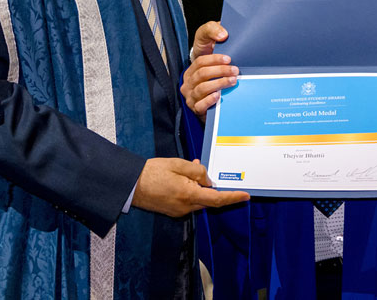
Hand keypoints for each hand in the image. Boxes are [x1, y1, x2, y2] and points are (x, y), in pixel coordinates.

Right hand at [132, 158, 249, 216]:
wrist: (130, 185)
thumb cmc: (152, 172)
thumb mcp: (177, 164)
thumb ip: (197, 171)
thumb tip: (208, 180)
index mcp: (189, 195)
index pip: (217, 199)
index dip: (233, 198)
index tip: (246, 196)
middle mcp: (186, 207)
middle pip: (208, 199)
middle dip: (210, 186)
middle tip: (201, 169)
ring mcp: (178, 211)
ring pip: (198, 200)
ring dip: (198, 187)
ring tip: (188, 169)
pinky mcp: (172, 211)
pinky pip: (188, 201)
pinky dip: (190, 191)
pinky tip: (181, 178)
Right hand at [181, 22, 237, 121]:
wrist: (214, 98)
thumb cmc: (214, 69)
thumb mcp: (209, 42)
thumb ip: (213, 30)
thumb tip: (223, 34)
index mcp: (191, 68)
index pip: (200, 62)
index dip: (214, 60)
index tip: (229, 59)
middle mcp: (189, 82)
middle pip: (202, 75)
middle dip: (220, 71)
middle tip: (235, 70)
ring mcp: (191, 95)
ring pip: (202, 89)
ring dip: (218, 84)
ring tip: (232, 81)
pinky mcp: (196, 108)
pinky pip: (200, 105)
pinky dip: (209, 100)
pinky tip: (218, 96)